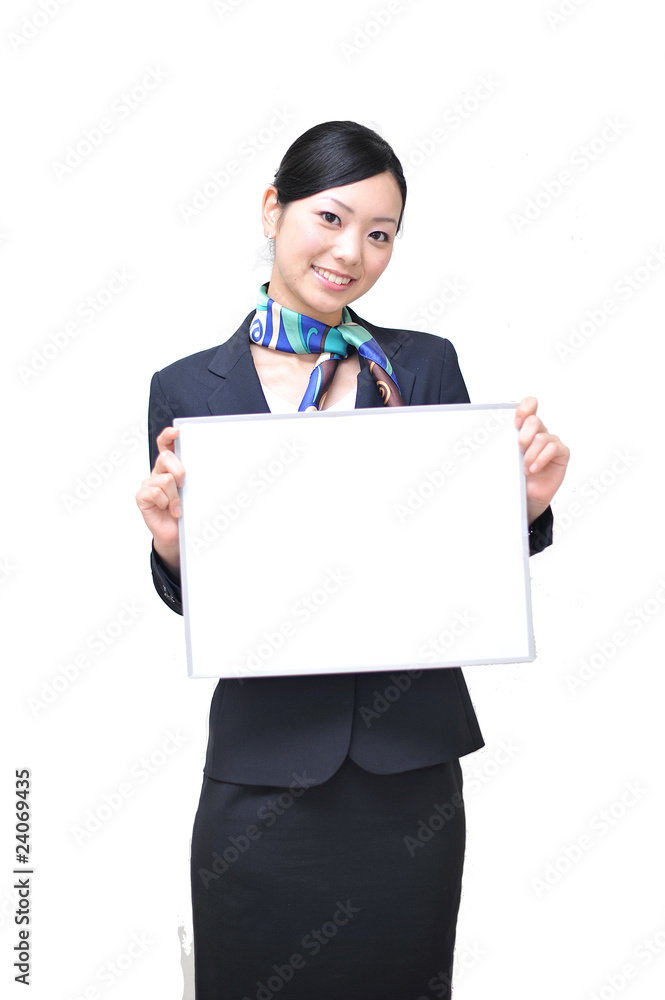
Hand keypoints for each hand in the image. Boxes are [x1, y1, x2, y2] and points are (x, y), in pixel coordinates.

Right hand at [135, 427, 184, 571]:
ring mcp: (149, 484)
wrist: (177, 534)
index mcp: (171, 467)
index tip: (177, 432)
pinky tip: (169, 510)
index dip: (169, 436)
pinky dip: (165, 502)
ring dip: (175, 496)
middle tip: (183, 484)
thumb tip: (214, 464)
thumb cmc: (186, 510)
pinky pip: (154, 492)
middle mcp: (158, 472)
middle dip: (179, 470)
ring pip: (164, 479)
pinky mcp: (142, 497)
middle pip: (165, 458)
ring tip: (178, 507)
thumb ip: (196, 476)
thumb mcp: (194, 491)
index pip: (166, 445)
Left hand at [514, 397, 569, 523]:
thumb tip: (487, 435)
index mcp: (524, 428)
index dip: (524, 408)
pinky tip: (533, 469)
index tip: (516, 421)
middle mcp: (539, 432)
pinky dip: (541, 458)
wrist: (526, 497)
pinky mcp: (561, 454)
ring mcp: (551, 442)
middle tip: (518, 448)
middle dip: (524, 435)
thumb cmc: (515, 476)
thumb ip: (502, 444)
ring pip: (542, 437)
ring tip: (524, 467)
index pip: (529, 406)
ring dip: (530, 454)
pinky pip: (554, 448)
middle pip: (534, 420)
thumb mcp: (505, 458)